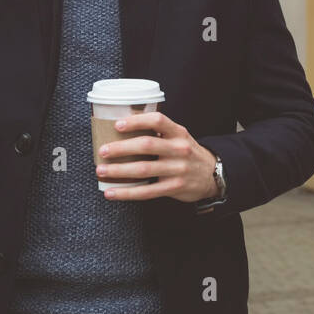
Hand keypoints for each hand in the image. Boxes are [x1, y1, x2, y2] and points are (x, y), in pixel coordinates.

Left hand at [96, 109, 219, 202]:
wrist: (212, 174)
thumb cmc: (187, 153)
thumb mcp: (179, 137)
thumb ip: (159, 132)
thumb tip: (123, 128)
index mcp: (179, 133)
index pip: (157, 121)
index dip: (136, 121)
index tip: (117, 125)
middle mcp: (179, 149)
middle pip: (146, 145)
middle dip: (121, 148)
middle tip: (102, 151)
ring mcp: (177, 169)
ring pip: (143, 169)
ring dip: (119, 171)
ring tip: (101, 171)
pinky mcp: (173, 187)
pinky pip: (146, 192)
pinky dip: (126, 193)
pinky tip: (111, 193)